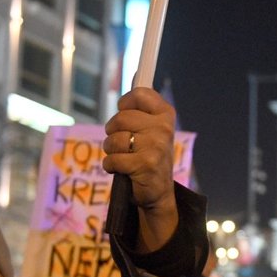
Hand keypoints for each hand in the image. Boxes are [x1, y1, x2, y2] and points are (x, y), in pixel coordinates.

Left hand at [103, 88, 178, 251]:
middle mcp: (164, 128)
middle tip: (123, 144)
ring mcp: (156, 146)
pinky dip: (111, 166)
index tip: (126, 115)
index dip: (126, 104)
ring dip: (111, 151)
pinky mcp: (145, 165)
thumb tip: (131, 84)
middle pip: (121, 118)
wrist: (158, 192)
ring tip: (123, 157)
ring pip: (114, 139)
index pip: (140, 94)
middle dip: (113, 132)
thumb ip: (141, 110)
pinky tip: (123, 170)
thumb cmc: (149, 156)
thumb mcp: (151, 130)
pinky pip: (112, 159)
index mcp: (166, 115)